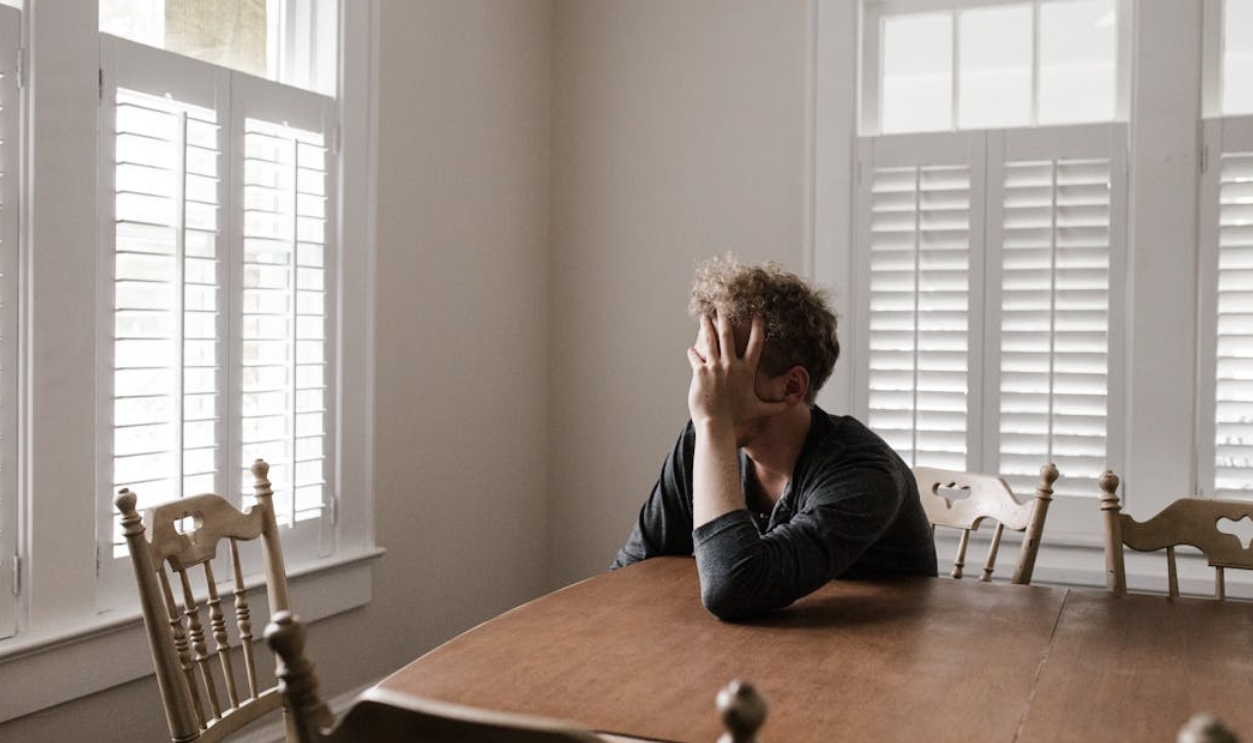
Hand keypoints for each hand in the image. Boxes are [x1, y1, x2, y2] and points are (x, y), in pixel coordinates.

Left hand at [686, 313, 787, 428]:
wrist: (716, 423)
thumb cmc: (736, 417)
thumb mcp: (758, 410)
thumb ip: (775, 406)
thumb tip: (791, 406)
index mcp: (746, 370)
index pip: (755, 344)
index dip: (757, 327)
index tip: (757, 313)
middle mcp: (731, 365)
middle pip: (728, 335)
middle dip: (725, 318)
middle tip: (723, 305)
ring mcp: (715, 367)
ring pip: (710, 340)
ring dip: (707, 326)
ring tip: (704, 315)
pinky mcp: (700, 372)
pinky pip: (695, 357)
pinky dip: (693, 353)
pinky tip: (691, 349)